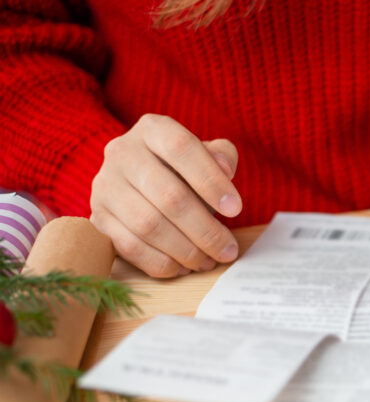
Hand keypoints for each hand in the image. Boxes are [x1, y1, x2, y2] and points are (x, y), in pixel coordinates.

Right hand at [90, 113, 242, 277]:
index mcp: (153, 130)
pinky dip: (161, 262)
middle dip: (205, 230)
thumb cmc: (182, 171)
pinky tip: (183, 267)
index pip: (181, 149)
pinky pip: (129, 247)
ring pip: (148, 225)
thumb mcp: (205, 155)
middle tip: (227, 250)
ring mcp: (105, 186)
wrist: (138, 183)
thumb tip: (225, 168)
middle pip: (169, 195)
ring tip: (208, 261)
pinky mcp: (97, 218)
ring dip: (185, 250)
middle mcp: (122, 153)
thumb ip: (221, 156)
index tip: (236, 210)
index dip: (211, 181)